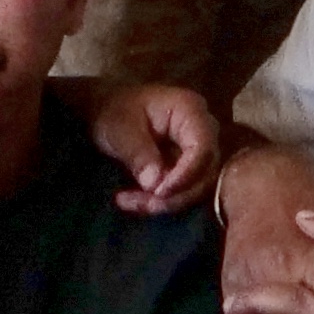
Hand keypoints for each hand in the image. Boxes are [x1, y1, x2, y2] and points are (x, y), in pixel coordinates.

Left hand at [93, 83, 225, 212]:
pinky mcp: (188, 168)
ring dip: (165, 202)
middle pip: (206, 173)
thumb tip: (155, 184)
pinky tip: (132, 202)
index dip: (186, 174)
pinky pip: (184, 191)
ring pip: (196, 187)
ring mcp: (197, 151)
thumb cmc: (115, 110)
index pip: (203, 147)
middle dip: (174, 195)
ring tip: (129, 202)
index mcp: (190, 110)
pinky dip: (160, 202)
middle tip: (140, 203)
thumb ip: (139, 154)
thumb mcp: (121, 129)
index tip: (158, 192)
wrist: (108, 110)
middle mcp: (203, 131)